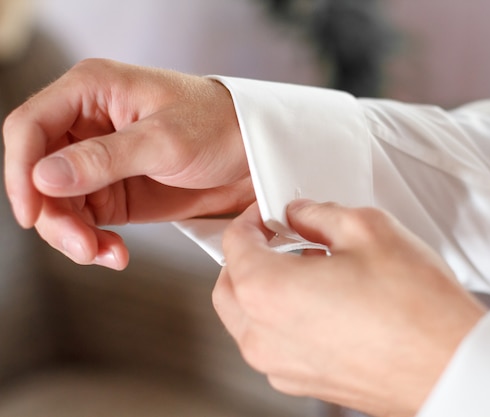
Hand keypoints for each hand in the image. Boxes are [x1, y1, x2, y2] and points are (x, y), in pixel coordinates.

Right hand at [3, 59, 252, 268]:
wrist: (254, 153)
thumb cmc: (220, 126)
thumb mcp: (165, 140)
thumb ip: (104, 158)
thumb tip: (44, 177)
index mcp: (91, 90)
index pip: (29, 126)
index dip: (20, 170)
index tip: (32, 212)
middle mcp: (87, 123)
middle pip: (38, 172)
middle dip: (53, 215)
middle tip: (82, 246)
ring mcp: (99, 160)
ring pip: (58, 202)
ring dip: (73, 234)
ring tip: (104, 254)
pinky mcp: (114, 190)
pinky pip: (85, 219)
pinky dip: (93, 241)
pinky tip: (114, 254)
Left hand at [213, 200, 486, 416]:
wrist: (450, 363)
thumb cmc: (415, 305)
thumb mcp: (366, 228)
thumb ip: (318, 214)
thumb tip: (301, 215)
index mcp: (266, 291)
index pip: (234, 244)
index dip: (250, 220)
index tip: (268, 214)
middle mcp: (263, 336)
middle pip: (229, 285)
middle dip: (247, 256)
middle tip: (279, 239)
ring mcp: (281, 366)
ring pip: (247, 319)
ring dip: (263, 290)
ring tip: (306, 270)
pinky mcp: (304, 383)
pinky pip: (274, 344)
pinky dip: (282, 320)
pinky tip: (321, 304)